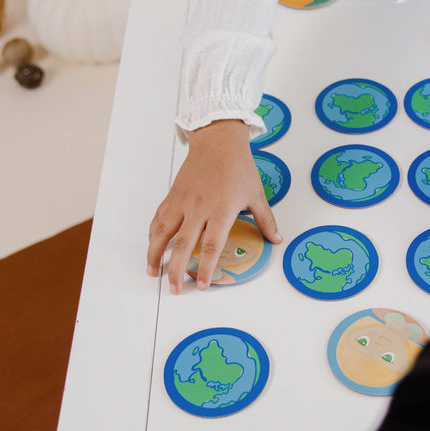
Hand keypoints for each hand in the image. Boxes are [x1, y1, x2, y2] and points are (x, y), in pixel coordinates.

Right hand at [146, 120, 281, 293]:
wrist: (218, 141)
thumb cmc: (238, 166)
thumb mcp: (256, 193)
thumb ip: (265, 220)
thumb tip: (277, 239)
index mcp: (221, 210)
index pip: (210, 246)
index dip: (205, 268)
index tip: (203, 285)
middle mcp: (198, 208)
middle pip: (182, 245)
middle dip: (176, 270)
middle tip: (175, 289)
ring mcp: (183, 201)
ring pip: (163, 232)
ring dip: (155, 254)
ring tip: (152, 272)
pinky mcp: (173, 195)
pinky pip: (159, 217)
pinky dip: (153, 233)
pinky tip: (152, 244)